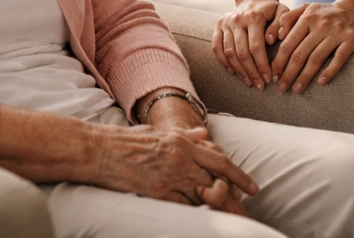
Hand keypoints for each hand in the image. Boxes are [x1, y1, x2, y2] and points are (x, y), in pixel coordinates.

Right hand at [92, 123, 256, 214]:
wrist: (100, 150)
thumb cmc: (125, 141)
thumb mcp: (158, 132)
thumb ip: (185, 135)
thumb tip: (205, 134)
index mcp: (182, 141)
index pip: (220, 160)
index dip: (240, 176)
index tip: (253, 188)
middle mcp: (181, 158)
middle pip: (218, 181)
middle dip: (235, 199)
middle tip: (248, 212)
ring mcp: (171, 176)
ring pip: (205, 196)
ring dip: (220, 209)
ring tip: (234, 221)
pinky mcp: (159, 192)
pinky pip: (186, 207)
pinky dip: (198, 214)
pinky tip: (208, 220)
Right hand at [213, 0, 290, 89]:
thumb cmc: (271, 10)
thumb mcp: (282, 12)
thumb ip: (283, 24)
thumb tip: (273, 39)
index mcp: (253, 16)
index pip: (256, 46)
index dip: (262, 65)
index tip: (269, 78)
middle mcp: (236, 19)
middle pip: (241, 52)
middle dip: (251, 72)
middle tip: (260, 86)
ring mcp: (225, 22)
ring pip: (229, 52)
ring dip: (239, 71)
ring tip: (249, 83)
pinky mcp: (218, 26)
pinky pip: (217, 47)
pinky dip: (224, 62)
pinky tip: (233, 73)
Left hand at [269, 0, 353, 92]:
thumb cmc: (328, 12)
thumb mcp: (307, 8)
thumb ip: (289, 18)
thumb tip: (277, 37)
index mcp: (307, 18)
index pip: (288, 43)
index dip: (279, 61)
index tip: (273, 75)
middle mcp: (320, 25)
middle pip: (300, 53)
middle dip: (288, 73)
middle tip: (281, 87)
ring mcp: (337, 32)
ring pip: (317, 58)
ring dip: (305, 76)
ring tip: (297, 89)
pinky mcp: (352, 39)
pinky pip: (339, 58)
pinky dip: (329, 71)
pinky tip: (320, 82)